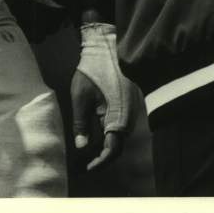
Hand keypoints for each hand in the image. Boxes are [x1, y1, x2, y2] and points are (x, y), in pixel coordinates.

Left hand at [71, 22, 136, 171]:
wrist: (106, 44)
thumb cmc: (91, 70)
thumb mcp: (80, 98)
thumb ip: (81, 124)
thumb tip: (82, 147)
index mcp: (118, 114)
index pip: (113, 149)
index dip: (101, 162)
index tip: (88, 168)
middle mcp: (130, 112)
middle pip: (120, 142)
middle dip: (105, 155)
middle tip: (88, 161)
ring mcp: (133, 104)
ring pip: (123, 132)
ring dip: (109, 142)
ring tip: (92, 148)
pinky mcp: (131, 98)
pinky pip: (124, 120)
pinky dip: (113, 129)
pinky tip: (101, 130)